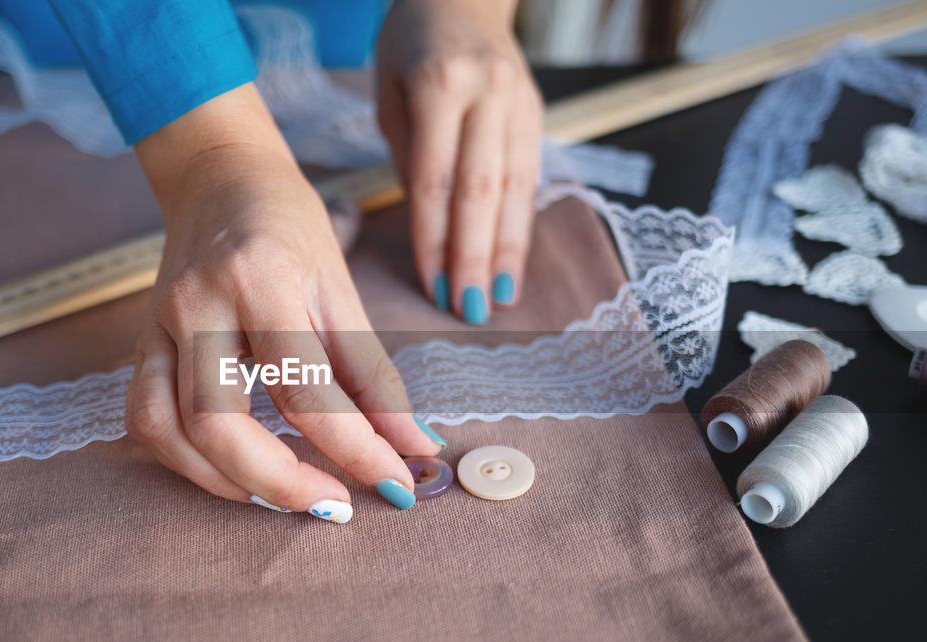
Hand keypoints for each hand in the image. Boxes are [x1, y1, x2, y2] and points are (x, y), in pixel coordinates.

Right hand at [125, 84, 443, 521]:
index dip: (357, 449)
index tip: (396, 484)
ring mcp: (158, 324)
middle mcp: (198, 303)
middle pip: (219, 424)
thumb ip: (375, 377)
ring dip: (228, 483)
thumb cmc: (289, 227)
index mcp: (260, 278)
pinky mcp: (140, 342)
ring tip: (285, 496)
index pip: (307, 391)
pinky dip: (187, 461)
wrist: (219, 177)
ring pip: (170, 432)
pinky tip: (234, 471)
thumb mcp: (343, 289)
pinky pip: (146, 420)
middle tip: (335, 506)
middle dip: (281, 483)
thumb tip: (414, 446)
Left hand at [376, 0, 542, 323]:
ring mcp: (519, 104)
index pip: (434, 179)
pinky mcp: (537, 116)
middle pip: (480, 191)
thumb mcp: (389, 89)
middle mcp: (487, 93)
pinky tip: (514, 266)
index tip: (432, 286)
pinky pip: (529, 181)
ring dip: (505, 252)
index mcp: (439, 84)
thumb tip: (429, 226)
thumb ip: (407, 153)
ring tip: (497, 300)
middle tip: (467, 309)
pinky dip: (521, 228)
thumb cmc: (411, 47)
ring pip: (515, 190)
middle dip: (474, 257)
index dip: (434, 238)